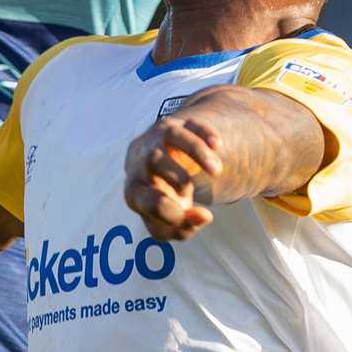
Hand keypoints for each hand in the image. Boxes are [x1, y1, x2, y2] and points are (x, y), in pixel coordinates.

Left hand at [123, 115, 223, 240]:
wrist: (155, 168)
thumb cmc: (163, 199)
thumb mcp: (170, 223)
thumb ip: (185, 228)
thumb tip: (206, 216)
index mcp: (135, 190)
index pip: (144, 199)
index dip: (169, 211)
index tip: (190, 215)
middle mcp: (140, 159)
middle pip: (153, 160)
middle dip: (178, 179)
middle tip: (188, 192)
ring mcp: (157, 138)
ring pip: (172, 135)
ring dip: (197, 152)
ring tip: (217, 171)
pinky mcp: (176, 126)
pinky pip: (190, 124)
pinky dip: (204, 133)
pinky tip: (217, 146)